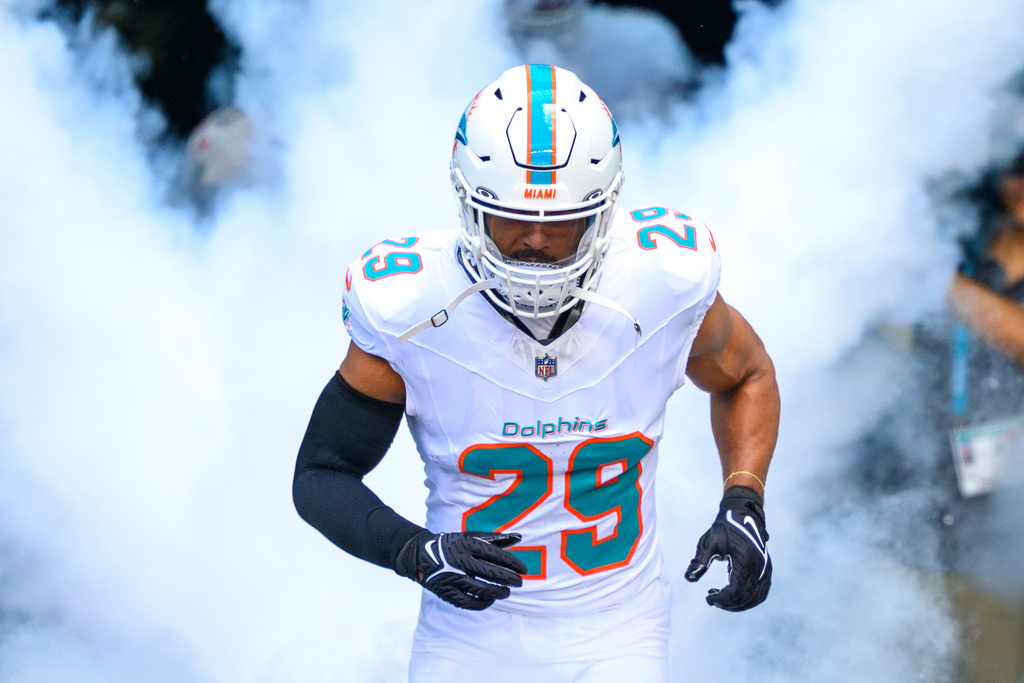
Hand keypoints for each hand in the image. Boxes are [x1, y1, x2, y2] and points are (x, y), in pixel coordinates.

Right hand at [396, 531, 526, 609]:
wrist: (421, 554)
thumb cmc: (451, 544)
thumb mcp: (470, 536)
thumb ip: (494, 539)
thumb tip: (518, 538)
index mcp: (468, 544)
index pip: (496, 555)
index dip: (513, 563)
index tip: (524, 570)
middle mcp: (461, 560)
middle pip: (491, 573)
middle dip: (509, 579)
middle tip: (519, 582)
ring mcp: (453, 577)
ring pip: (481, 589)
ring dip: (498, 592)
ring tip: (507, 592)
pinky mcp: (446, 591)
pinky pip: (467, 602)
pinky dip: (481, 603)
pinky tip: (490, 601)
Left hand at [685, 486, 770, 611]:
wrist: (743, 513)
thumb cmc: (725, 527)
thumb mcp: (709, 542)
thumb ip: (700, 561)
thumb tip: (688, 578)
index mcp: (744, 561)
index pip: (734, 591)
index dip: (721, 599)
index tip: (708, 598)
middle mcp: (758, 567)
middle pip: (745, 597)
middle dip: (728, 604)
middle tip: (713, 600)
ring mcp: (765, 568)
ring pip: (756, 597)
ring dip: (740, 604)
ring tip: (723, 600)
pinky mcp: (767, 568)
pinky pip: (762, 591)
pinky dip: (751, 599)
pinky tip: (736, 597)